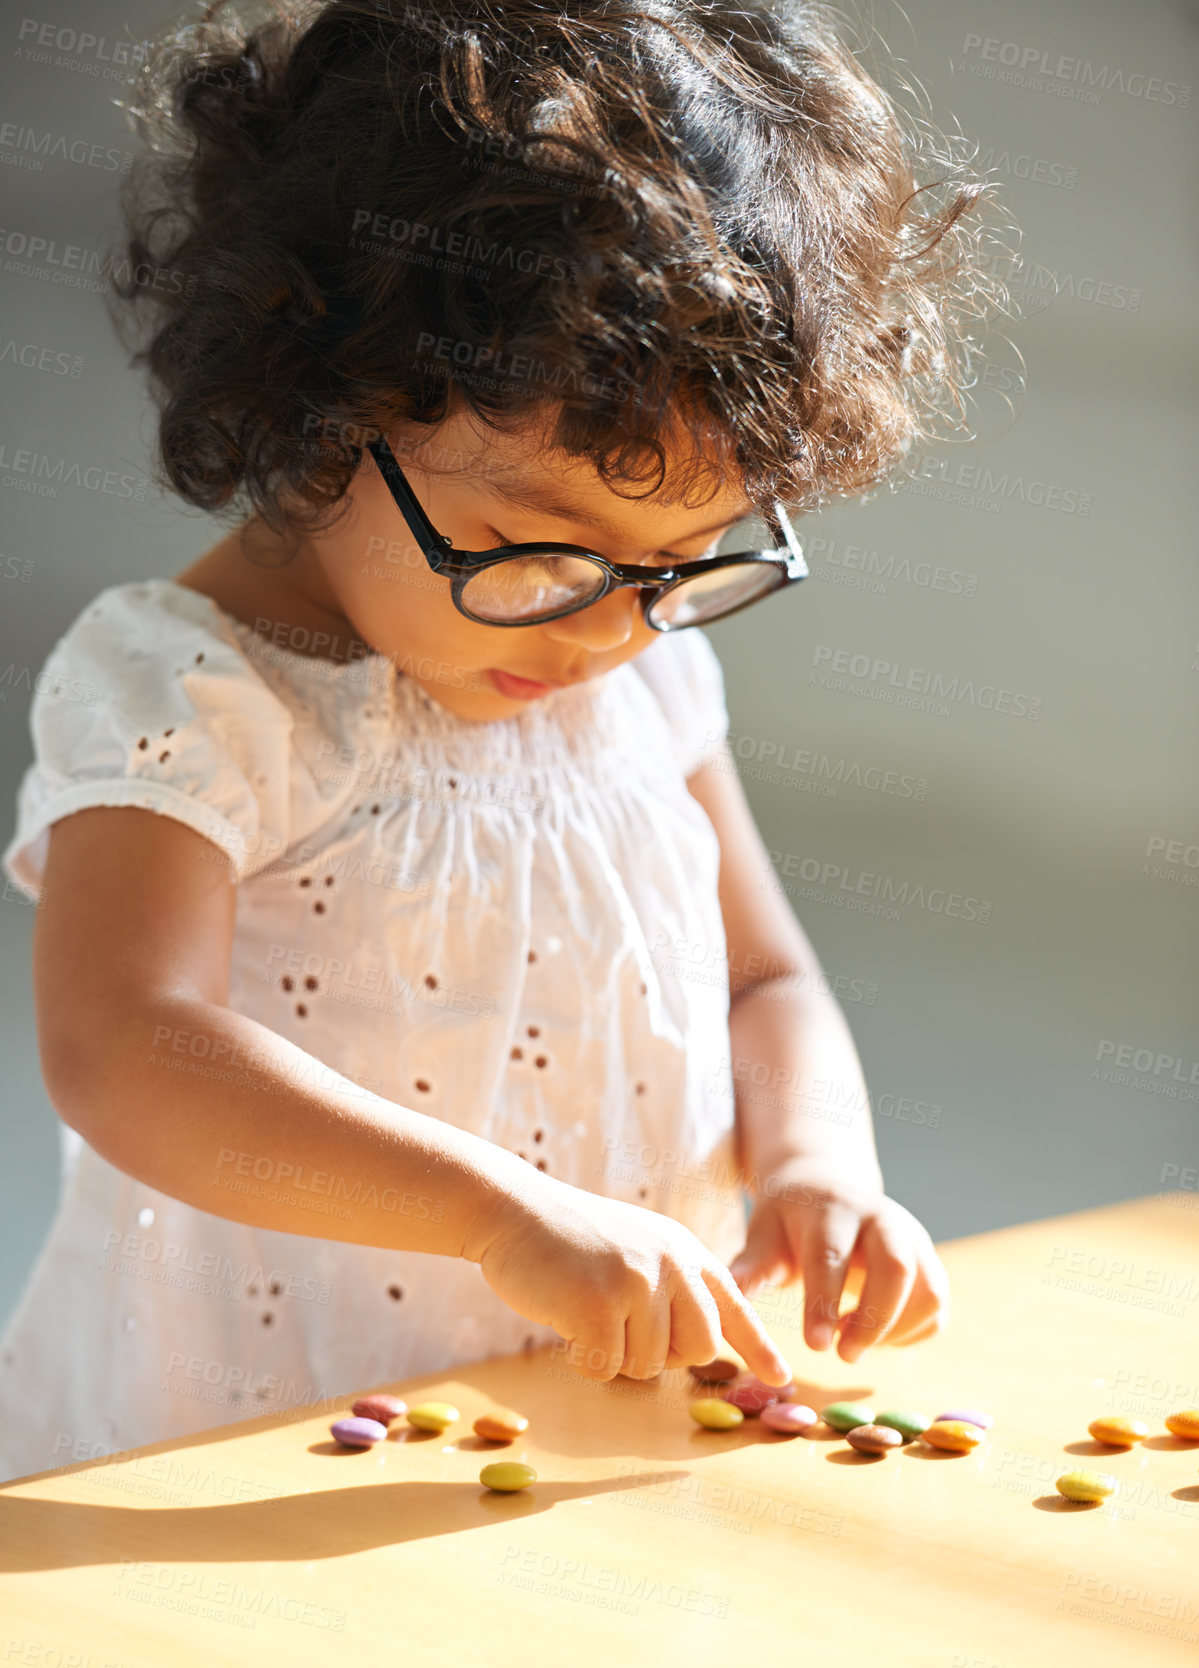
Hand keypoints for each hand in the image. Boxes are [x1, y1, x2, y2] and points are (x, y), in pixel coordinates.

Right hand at [466, 1172, 793, 1386]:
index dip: (758, 1346)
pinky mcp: (599, 1304)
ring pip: (647, 1365)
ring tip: (586, 1307)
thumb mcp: (637, 1248)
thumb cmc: (569, 1240)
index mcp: (685, 1250)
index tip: (782, 1377)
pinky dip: (582, 1359)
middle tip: (620, 1327)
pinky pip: (605, 1368)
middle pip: (698, 1349)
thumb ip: (673, 1286)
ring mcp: (637, 1281)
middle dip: (661, 1355)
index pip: (734, 1306)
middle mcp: (672, 1263)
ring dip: (613, 1354)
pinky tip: (565, 1320)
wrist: (512, 1210)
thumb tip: (706, 1347)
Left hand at [727, 1155, 949, 1361]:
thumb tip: (729, 1301)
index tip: (815, 1347)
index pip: (832, 1256)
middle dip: (875, 1320)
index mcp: (833, 1209)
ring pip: (928, 1291)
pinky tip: (872, 1335)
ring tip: (851, 1341)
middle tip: (844, 1356)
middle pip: (896, 1268)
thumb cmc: (790, 1221)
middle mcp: (882, 1219)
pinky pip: (935, 1309)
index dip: (825, 1302)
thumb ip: (751, 1267)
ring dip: (894, 1331)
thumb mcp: (764, 1234)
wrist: (828, 1190)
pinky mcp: (929, 1263)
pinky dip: (908, 1334)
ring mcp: (914, 1238)